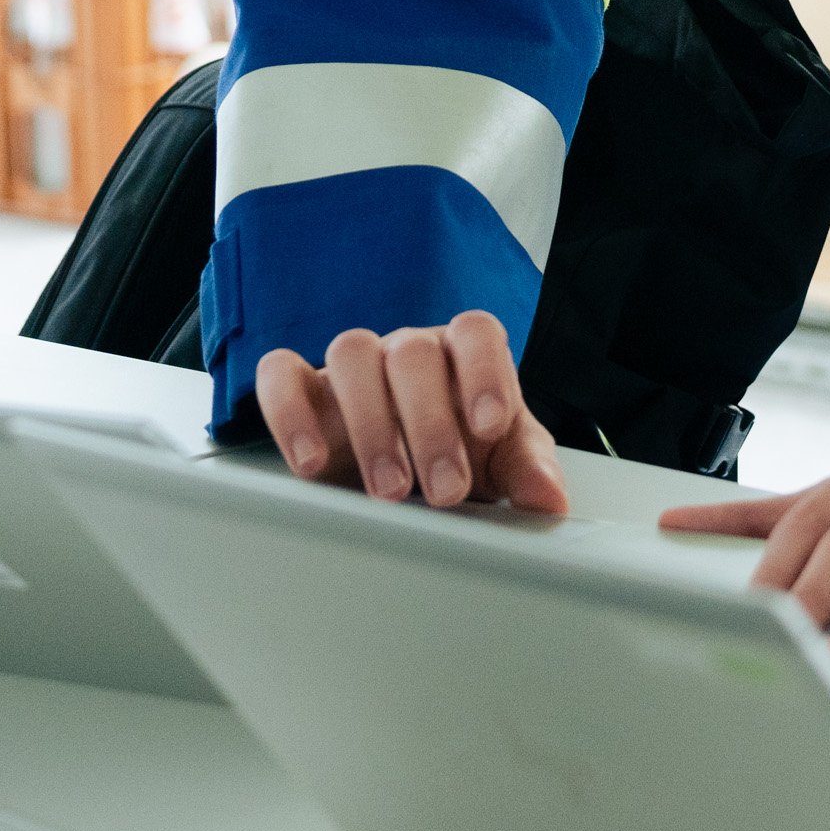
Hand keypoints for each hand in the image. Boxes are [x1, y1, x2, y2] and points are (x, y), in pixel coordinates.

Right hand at [251, 313, 568, 515]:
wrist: (406, 478)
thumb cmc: (459, 457)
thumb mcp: (500, 465)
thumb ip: (528, 471)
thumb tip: (549, 498)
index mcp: (462, 355)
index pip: (476, 331)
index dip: (483, 371)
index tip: (489, 425)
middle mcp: (407, 351)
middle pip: (414, 353)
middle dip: (430, 426)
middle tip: (445, 492)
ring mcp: (354, 366)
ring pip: (350, 353)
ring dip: (370, 425)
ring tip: (389, 491)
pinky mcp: (303, 389)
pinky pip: (280, 374)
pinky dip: (290, 413)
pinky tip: (310, 464)